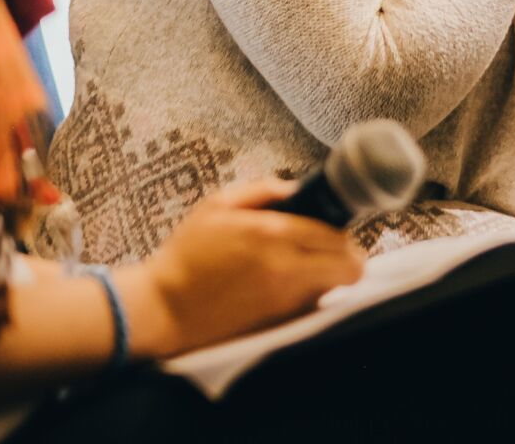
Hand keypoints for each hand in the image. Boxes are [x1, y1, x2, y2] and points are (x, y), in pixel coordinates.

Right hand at [131, 178, 364, 357]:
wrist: (164, 308)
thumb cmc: (186, 254)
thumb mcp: (216, 206)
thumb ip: (261, 191)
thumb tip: (294, 190)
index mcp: (272, 234)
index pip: (336, 235)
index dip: (342, 231)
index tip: (331, 227)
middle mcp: (286, 269)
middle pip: (350, 266)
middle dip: (347, 256)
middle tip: (329, 249)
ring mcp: (284, 301)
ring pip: (335, 288)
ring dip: (329, 276)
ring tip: (303, 266)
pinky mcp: (278, 324)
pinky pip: (312, 307)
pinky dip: (310, 296)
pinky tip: (286, 286)